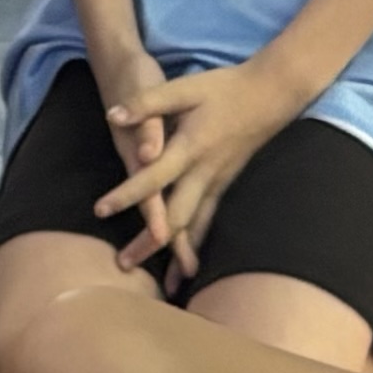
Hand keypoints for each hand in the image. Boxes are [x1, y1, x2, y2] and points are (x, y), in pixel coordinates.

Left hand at [97, 54, 308, 285]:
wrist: (271, 94)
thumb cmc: (225, 87)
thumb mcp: (184, 87)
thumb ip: (147, 103)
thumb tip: (112, 116)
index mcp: (190, 148)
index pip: (152, 178)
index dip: (126, 194)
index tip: (100, 210)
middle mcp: (204, 172)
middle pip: (175, 217)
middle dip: (150, 243)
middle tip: (124, 266)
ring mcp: (218, 182)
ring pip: (195, 226)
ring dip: (178, 255)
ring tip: (166, 285)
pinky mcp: (225, 184)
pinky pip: (208, 221)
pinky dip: (197, 244)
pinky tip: (191, 265)